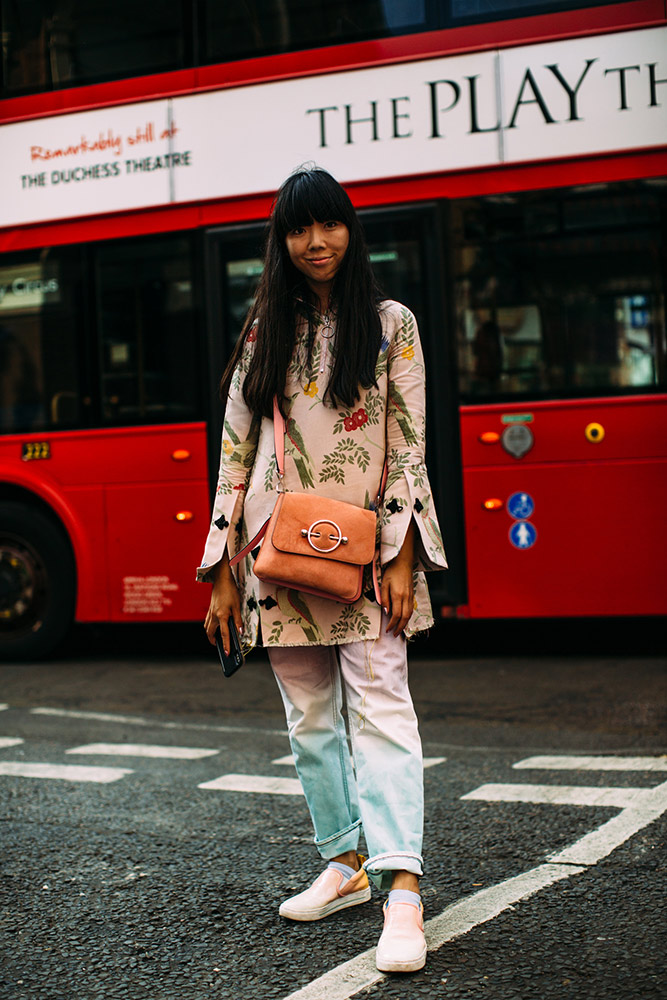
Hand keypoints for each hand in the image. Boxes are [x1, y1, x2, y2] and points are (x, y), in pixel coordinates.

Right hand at [204, 552, 242, 653]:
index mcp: (222, 616)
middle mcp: (214, 615)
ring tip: (216, 639)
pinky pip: (207, 621)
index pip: (224, 634)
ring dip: (210, 634)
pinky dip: (209, 627)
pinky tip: (215, 627)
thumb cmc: (230, 591)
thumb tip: (240, 631)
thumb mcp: (237, 605)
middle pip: (210, 633)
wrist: (221, 579)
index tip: (227, 653)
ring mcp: (210, 612)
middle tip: (219, 647)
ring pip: (207, 627)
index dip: (226, 644)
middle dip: (213, 641)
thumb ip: (238, 619)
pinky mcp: (210, 609)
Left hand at [381, 521, 414, 637]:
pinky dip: (408, 617)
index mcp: (398, 595)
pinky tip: (404, 619)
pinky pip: (411, 609)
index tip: (388, 630)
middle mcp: (406, 597)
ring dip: (405, 624)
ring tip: (399, 630)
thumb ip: (384, 599)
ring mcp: (410, 596)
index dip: (392, 624)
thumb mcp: (384, 585)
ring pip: (409, 614)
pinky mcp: (412, 594)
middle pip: (405, 617)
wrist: (403, 562)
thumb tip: (386, 612)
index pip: (396, 615)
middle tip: (394, 635)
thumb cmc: (391, 572)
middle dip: (400, 628)